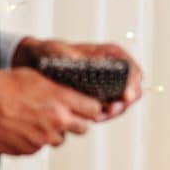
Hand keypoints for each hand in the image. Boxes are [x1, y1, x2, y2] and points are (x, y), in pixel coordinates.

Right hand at [0, 65, 102, 154]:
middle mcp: (56, 121)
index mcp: (61, 99)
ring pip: (59, 139)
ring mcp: (43, 139)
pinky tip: (20, 127)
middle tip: (61, 114)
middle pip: (83, 129)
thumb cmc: (1, 86)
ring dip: (52, 132)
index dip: (90, 108)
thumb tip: (72, 94)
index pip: (94, 110)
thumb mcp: (36, 77)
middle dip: (75, 122)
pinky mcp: (28, 151)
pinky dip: (33, 140)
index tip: (86, 108)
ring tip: (33, 119)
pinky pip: (38, 147)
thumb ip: (59, 88)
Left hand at [12, 37, 143, 118]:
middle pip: (131, 87)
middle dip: (124, 102)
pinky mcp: (99, 98)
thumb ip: (64, 54)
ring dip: (114, 111)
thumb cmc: (48, 53)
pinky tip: (92, 118)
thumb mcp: (55, 50)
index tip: (126, 95)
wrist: (37, 66)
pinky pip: (108, 109)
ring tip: (98, 116)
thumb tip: (73, 60)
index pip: (130, 66)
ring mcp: (107, 85)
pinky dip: (103, 115)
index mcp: (108, 54)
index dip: (133, 81)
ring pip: (122, 101)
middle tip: (110, 111)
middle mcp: (112, 70)